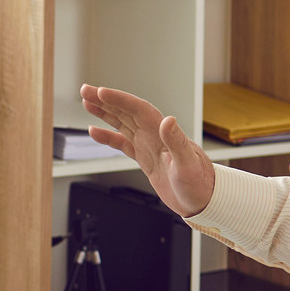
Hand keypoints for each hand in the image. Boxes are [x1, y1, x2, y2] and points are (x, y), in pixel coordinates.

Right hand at [78, 84, 215, 215]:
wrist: (204, 200)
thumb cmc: (200, 184)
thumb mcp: (188, 165)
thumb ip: (178, 141)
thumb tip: (168, 120)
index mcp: (163, 134)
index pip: (138, 109)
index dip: (119, 100)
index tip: (102, 92)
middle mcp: (154, 135)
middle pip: (126, 111)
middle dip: (105, 100)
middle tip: (85, 90)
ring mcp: (149, 145)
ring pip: (122, 122)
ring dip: (104, 112)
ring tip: (87, 101)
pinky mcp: (145, 158)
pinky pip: (122, 142)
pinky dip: (108, 136)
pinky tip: (95, 131)